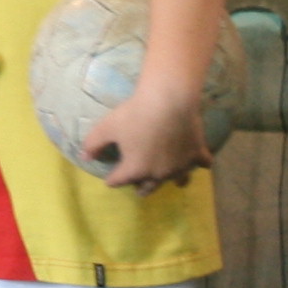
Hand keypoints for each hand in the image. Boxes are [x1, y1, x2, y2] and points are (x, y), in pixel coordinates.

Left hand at [79, 81, 211, 192]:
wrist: (169, 100)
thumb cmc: (135, 114)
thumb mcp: (106, 127)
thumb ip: (93, 144)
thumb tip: (85, 157)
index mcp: (135, 170)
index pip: (118, 180)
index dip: (112, 178)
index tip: (110, 177)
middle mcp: (158, 173)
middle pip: (147, 187)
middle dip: (139, 186)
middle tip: (137, 186)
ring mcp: (180, 165)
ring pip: (177, 181)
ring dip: (170, 180)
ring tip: (168, 179)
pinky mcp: (197, 153)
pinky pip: (202, 164)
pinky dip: (200, 163)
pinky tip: (200, 161)